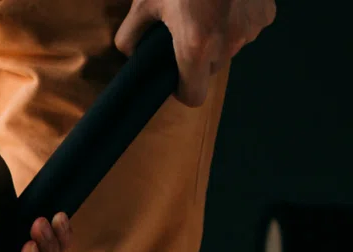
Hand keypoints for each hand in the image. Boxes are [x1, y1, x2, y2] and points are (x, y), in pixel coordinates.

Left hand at [116, 0, 274, 106]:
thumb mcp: (144, 2)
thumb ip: (131, 35)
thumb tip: (129, 52)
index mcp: (196, 48)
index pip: (193, 95)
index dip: (181, 90)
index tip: (174, 77)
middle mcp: (228, 44)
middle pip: (210, 70)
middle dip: (197, 58)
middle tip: (184, 31)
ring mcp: (252, 29)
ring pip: (231, 48)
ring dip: (218, 37)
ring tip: (205, 9)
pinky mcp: (267, 13)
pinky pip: (248, 27)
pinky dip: (237, 19)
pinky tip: (226, 0)